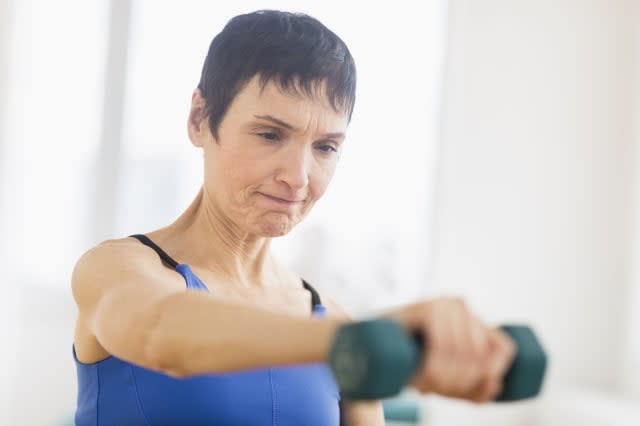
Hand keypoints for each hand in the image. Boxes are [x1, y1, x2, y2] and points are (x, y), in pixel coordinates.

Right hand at [385, 297, 516, 402]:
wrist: (365, 343)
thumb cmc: (407, 360)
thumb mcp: (446, 378)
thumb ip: (474, 386)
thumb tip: (497, 386)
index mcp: (474, 319)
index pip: (505, 349)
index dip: (493, 375)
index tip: (466, 391)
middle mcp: (463, 306)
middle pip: (482, 356)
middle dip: (459, 383)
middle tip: (433, 390)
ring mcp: (445, 304)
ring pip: (462, 353)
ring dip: (442, 380)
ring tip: (422, 386)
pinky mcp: (426, 307)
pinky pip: (441, 346)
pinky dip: (433, 369)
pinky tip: (420, 378)